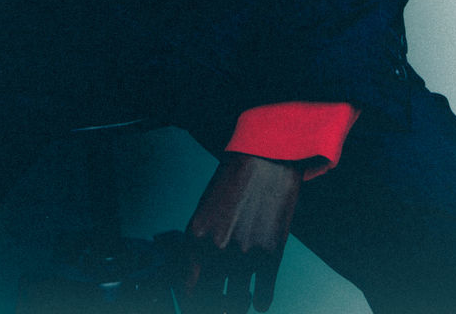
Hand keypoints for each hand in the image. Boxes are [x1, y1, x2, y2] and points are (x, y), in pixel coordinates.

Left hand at [182, 154, 302, 312]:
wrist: (266, 157)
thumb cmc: (233, 179)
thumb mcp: (204, 210)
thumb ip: (198, 243)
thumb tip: (194, 275)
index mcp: (194, 237)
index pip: (184, 289)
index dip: (190, 300)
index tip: (195, 300)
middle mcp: (216, 250)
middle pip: (208, 300)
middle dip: (212, 303)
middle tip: (216, 299)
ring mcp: (245, 256)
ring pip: (235, 303)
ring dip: (235, 304)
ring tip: (236, 297)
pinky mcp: (270, 257)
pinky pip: (262, 299)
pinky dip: (259, 302)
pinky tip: (257, 297)